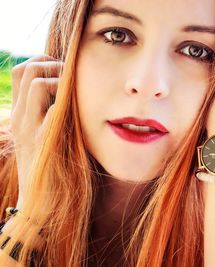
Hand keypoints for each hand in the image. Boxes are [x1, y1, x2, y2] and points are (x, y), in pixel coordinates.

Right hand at [10, 54, 63, 205]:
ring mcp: (30, 129)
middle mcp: (21, 117)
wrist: (40, 202)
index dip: (43, 61)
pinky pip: (54, 110)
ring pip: (37, 84)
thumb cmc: (53, 166)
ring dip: (62, 82)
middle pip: (27, 69)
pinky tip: (82, 113)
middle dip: (54, 65)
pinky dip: (67, 104)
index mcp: (21, 113)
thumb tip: (74, 93)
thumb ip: (53, 113)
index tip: (63, 70)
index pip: (21, 71)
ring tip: (76, 96)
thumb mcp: (47, 134)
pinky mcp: (44, 143)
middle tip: (73, 78)